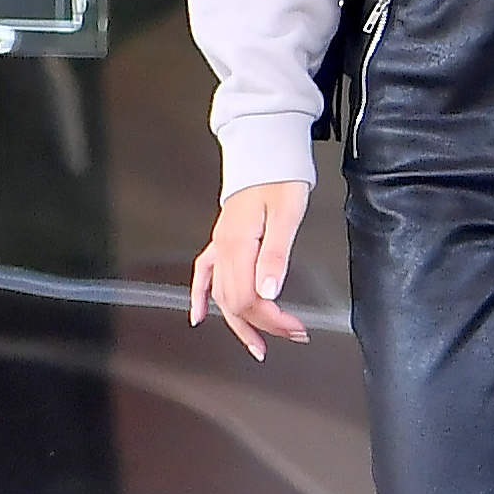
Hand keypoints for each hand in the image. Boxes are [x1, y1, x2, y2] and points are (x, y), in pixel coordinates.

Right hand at [189, 182, 312, 359]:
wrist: (265, 150)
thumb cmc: (279, 177)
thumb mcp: (286, 214)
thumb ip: (275, 255)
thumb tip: (268, 291)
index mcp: (239, 244)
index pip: (248, 297)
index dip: (271, 319)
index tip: (296, 328)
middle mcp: (224, 248)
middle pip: (236, 301)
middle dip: (263, 325)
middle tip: (291, 336)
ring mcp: (220, 245)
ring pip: (221, 294)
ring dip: (240, 321)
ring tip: (256, 344)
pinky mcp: (222, 240)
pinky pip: (204, 273)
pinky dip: (200, 296)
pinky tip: (198, 315)